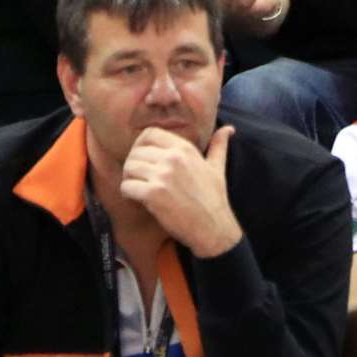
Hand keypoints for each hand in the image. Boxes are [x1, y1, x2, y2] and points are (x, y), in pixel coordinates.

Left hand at [119, 126, 242, 257]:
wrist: (213, 228)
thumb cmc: (214, 199)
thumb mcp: (217, 168)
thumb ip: (219, 146)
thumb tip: (229, 128)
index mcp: (184, 148)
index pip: (149, 133)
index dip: (140, 146)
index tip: (143, 161)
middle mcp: (173, 158)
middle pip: (136, 152)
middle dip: (133, 166)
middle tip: (138, 180)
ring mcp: (163, 175)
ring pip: (129, 168)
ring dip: (129, 180)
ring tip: (137, 191)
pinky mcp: (154, 194)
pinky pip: (127, 187)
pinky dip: (127, 195)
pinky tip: (137, 202)